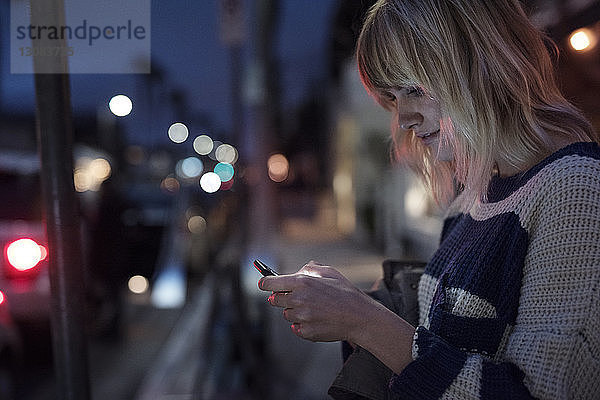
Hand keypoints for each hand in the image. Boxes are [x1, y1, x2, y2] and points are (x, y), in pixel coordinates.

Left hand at [258, 260, 382, 342]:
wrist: (360, 316)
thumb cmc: (346, 292)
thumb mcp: (329, 271)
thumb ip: (309, 269)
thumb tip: (296, 272)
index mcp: (301, 282)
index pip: (269, 283)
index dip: (265, 283)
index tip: (264, 284)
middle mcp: (298, 299)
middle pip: (274, 300)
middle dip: (282, 298)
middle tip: (295, 297)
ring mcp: (301, 317)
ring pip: (286, 315)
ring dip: (295, 311)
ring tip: (314, 309)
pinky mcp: (306, 332)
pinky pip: (296, 328)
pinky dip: (303, 325)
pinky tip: (318, 319)